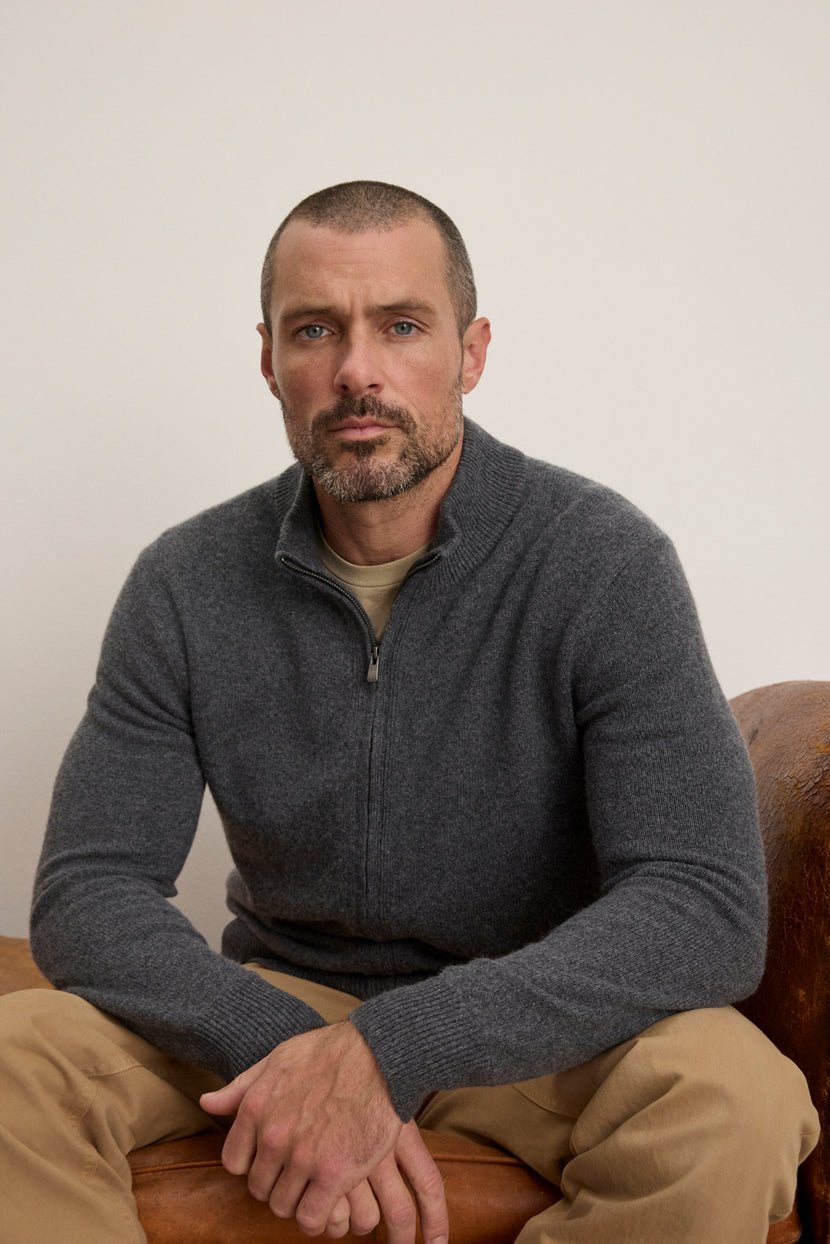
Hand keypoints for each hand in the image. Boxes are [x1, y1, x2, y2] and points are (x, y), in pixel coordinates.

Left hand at [199, 1021, 447, 1242]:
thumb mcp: (277, 1059)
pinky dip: (317, 1217)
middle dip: (277, 1184)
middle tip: (299, 1173)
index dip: (253, 1164)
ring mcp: (303, 1157)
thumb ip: (241, 1087)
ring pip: (284, 1206)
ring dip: (298, 1200)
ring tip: (315, 1186)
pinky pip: (311, 1218)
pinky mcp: (334, 1174)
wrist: (377, 1055)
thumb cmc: (328, 1054)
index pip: (235, 1163)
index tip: (272, 1159)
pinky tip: (330, 1201)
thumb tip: (207, 1102)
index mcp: (255, 1109)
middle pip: (260, 1189)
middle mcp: (274, 1136)